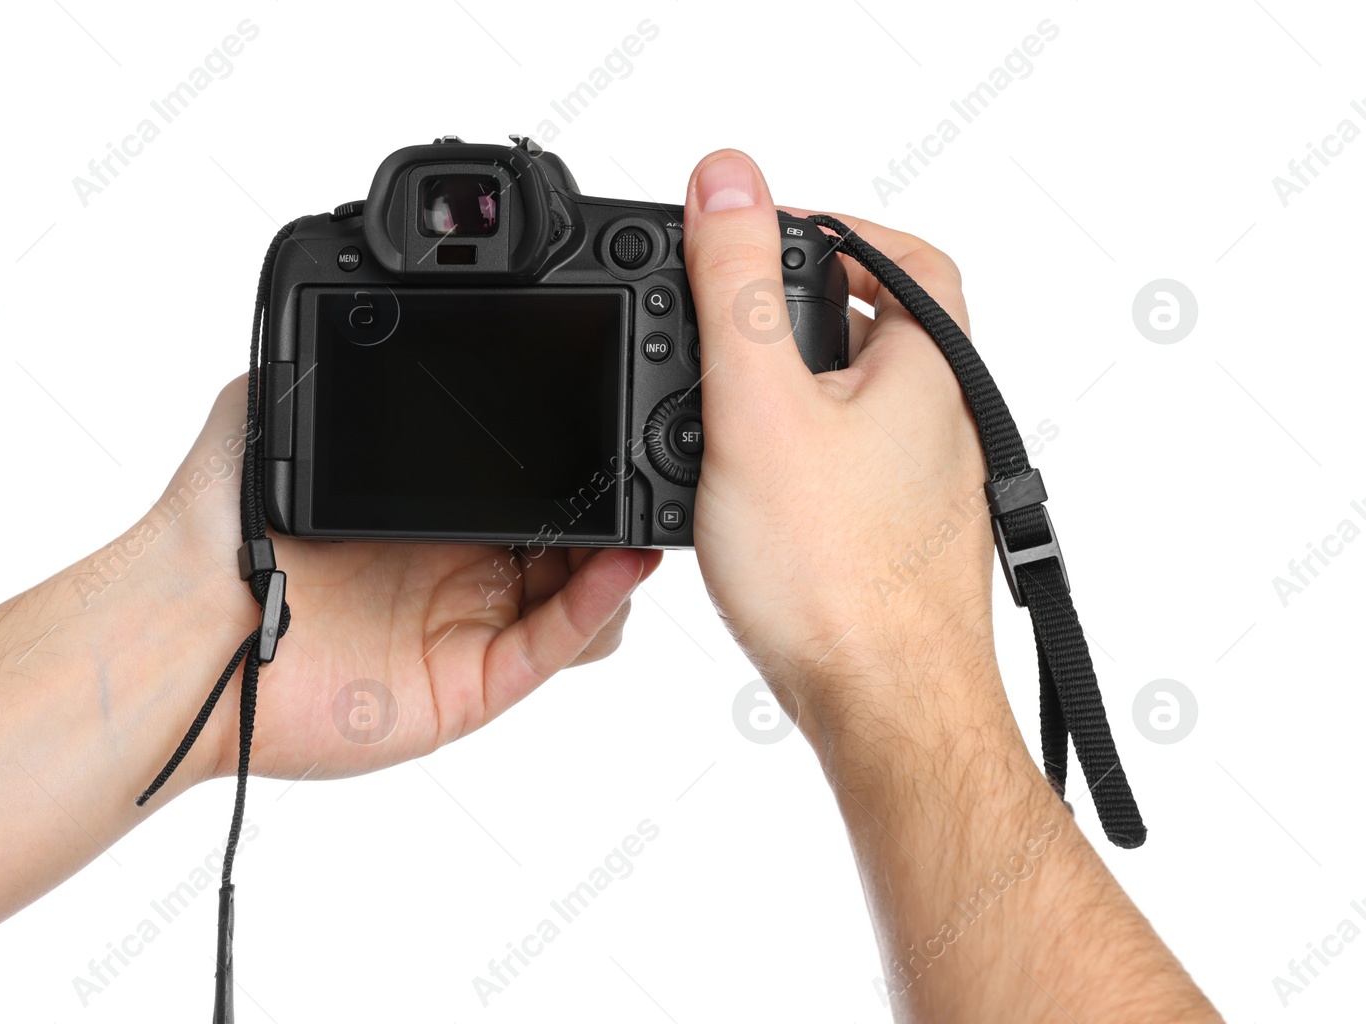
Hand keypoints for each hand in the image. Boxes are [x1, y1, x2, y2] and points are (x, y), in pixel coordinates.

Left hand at [154, 378, 662, 782]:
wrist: (182, 623)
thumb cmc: (214, 529)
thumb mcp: (270, 412)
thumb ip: (328, 362)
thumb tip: (355, 292)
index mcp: (429, 506)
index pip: (527, 478)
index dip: (571, 453)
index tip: (604, 407)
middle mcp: (459, 567)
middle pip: (569, 534)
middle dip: (608, 498)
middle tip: (634, 457)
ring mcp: (469, 625)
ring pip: (579, 593)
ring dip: (617, 555)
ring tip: (636, 509)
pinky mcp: (471, 681)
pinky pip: (554, 645)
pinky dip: (599, 603)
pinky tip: (622, 559)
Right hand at [681, 150, 997, 728]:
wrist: (887, 715)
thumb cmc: (839, 580)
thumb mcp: (761, 408)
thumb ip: (736, 289)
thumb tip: (727, 176)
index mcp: (931, 367)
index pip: (904, 254)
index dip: (834, 230)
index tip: (763, 235)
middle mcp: (947, 421)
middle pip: (876, 326)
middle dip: (795, 313)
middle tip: (721, 321)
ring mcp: (930, 486)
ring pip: (856, 404)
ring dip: (791, 391)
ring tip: (718, 410)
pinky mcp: (902, 540)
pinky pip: (848, 467)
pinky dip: (798, 456)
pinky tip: (747, 494)